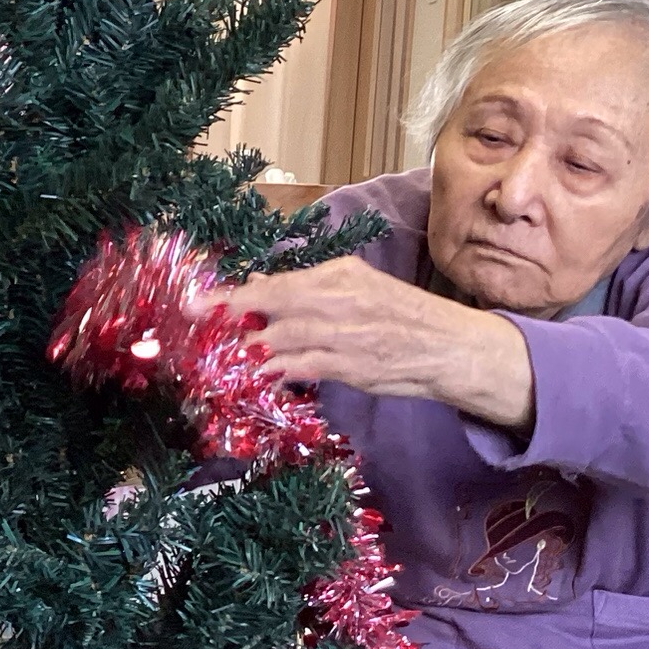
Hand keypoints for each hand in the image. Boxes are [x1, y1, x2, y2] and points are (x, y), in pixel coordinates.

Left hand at [204, 256, 535, 428]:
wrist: (452, 348)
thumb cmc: (401, 316)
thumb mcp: (357, 288)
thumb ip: (309, 290)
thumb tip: (259, 286)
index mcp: (340, 275)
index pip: (276, 283)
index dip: (232, 294)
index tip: (195, 302)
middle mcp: (340, 299)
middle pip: (272, 305)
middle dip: (229, 317)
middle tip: (195, 326)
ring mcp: (346, 333)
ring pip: (282, 336)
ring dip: (247, 346)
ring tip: (220, 354)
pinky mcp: (352, 366)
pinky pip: (302, 367)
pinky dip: (274, 370)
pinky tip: (254, 374)